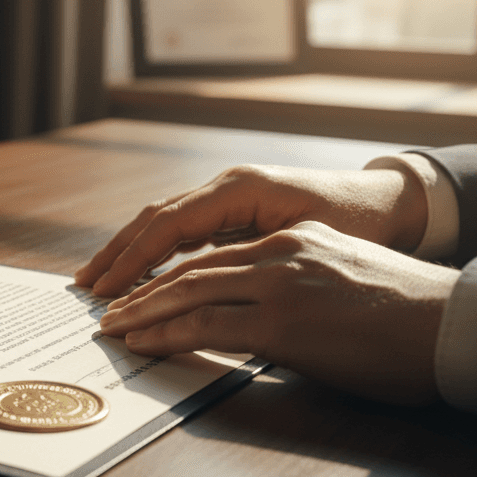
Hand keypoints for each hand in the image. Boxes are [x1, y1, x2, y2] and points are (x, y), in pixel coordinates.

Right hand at [75, 164, 429, 297]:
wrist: (390, 204)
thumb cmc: (358, 225)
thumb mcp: (308, 243)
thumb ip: (255, 261)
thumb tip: (205, 288)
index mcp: (240, 190)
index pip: (169, 225)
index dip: (133, 259)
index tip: (107, 289)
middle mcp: (227, 187)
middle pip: (154, 218)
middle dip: (117, 253)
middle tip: (86, 287)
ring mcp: (228, 197)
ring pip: (163, 222)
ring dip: (128, 251)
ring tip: (98, 280)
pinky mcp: (233, 211)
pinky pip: (181, 230)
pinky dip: (153, 251)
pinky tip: (139, 274)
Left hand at [97, 222, 459, 404]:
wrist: (451, 326)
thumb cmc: (406, 318)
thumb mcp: (342, 280)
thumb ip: (296, 287)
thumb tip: (262, 317)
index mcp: (293, 240)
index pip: (213, 254)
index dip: (167, 273)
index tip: (137, 289)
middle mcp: (279, 252)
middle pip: (189, 268)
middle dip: (140, 289)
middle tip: (107, 309)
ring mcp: (278, 284)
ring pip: (188, 292)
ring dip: (141, 313)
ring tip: (113, 329)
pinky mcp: (282, 323)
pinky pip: (206, 325)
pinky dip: (166, 334)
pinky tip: (142, 344)